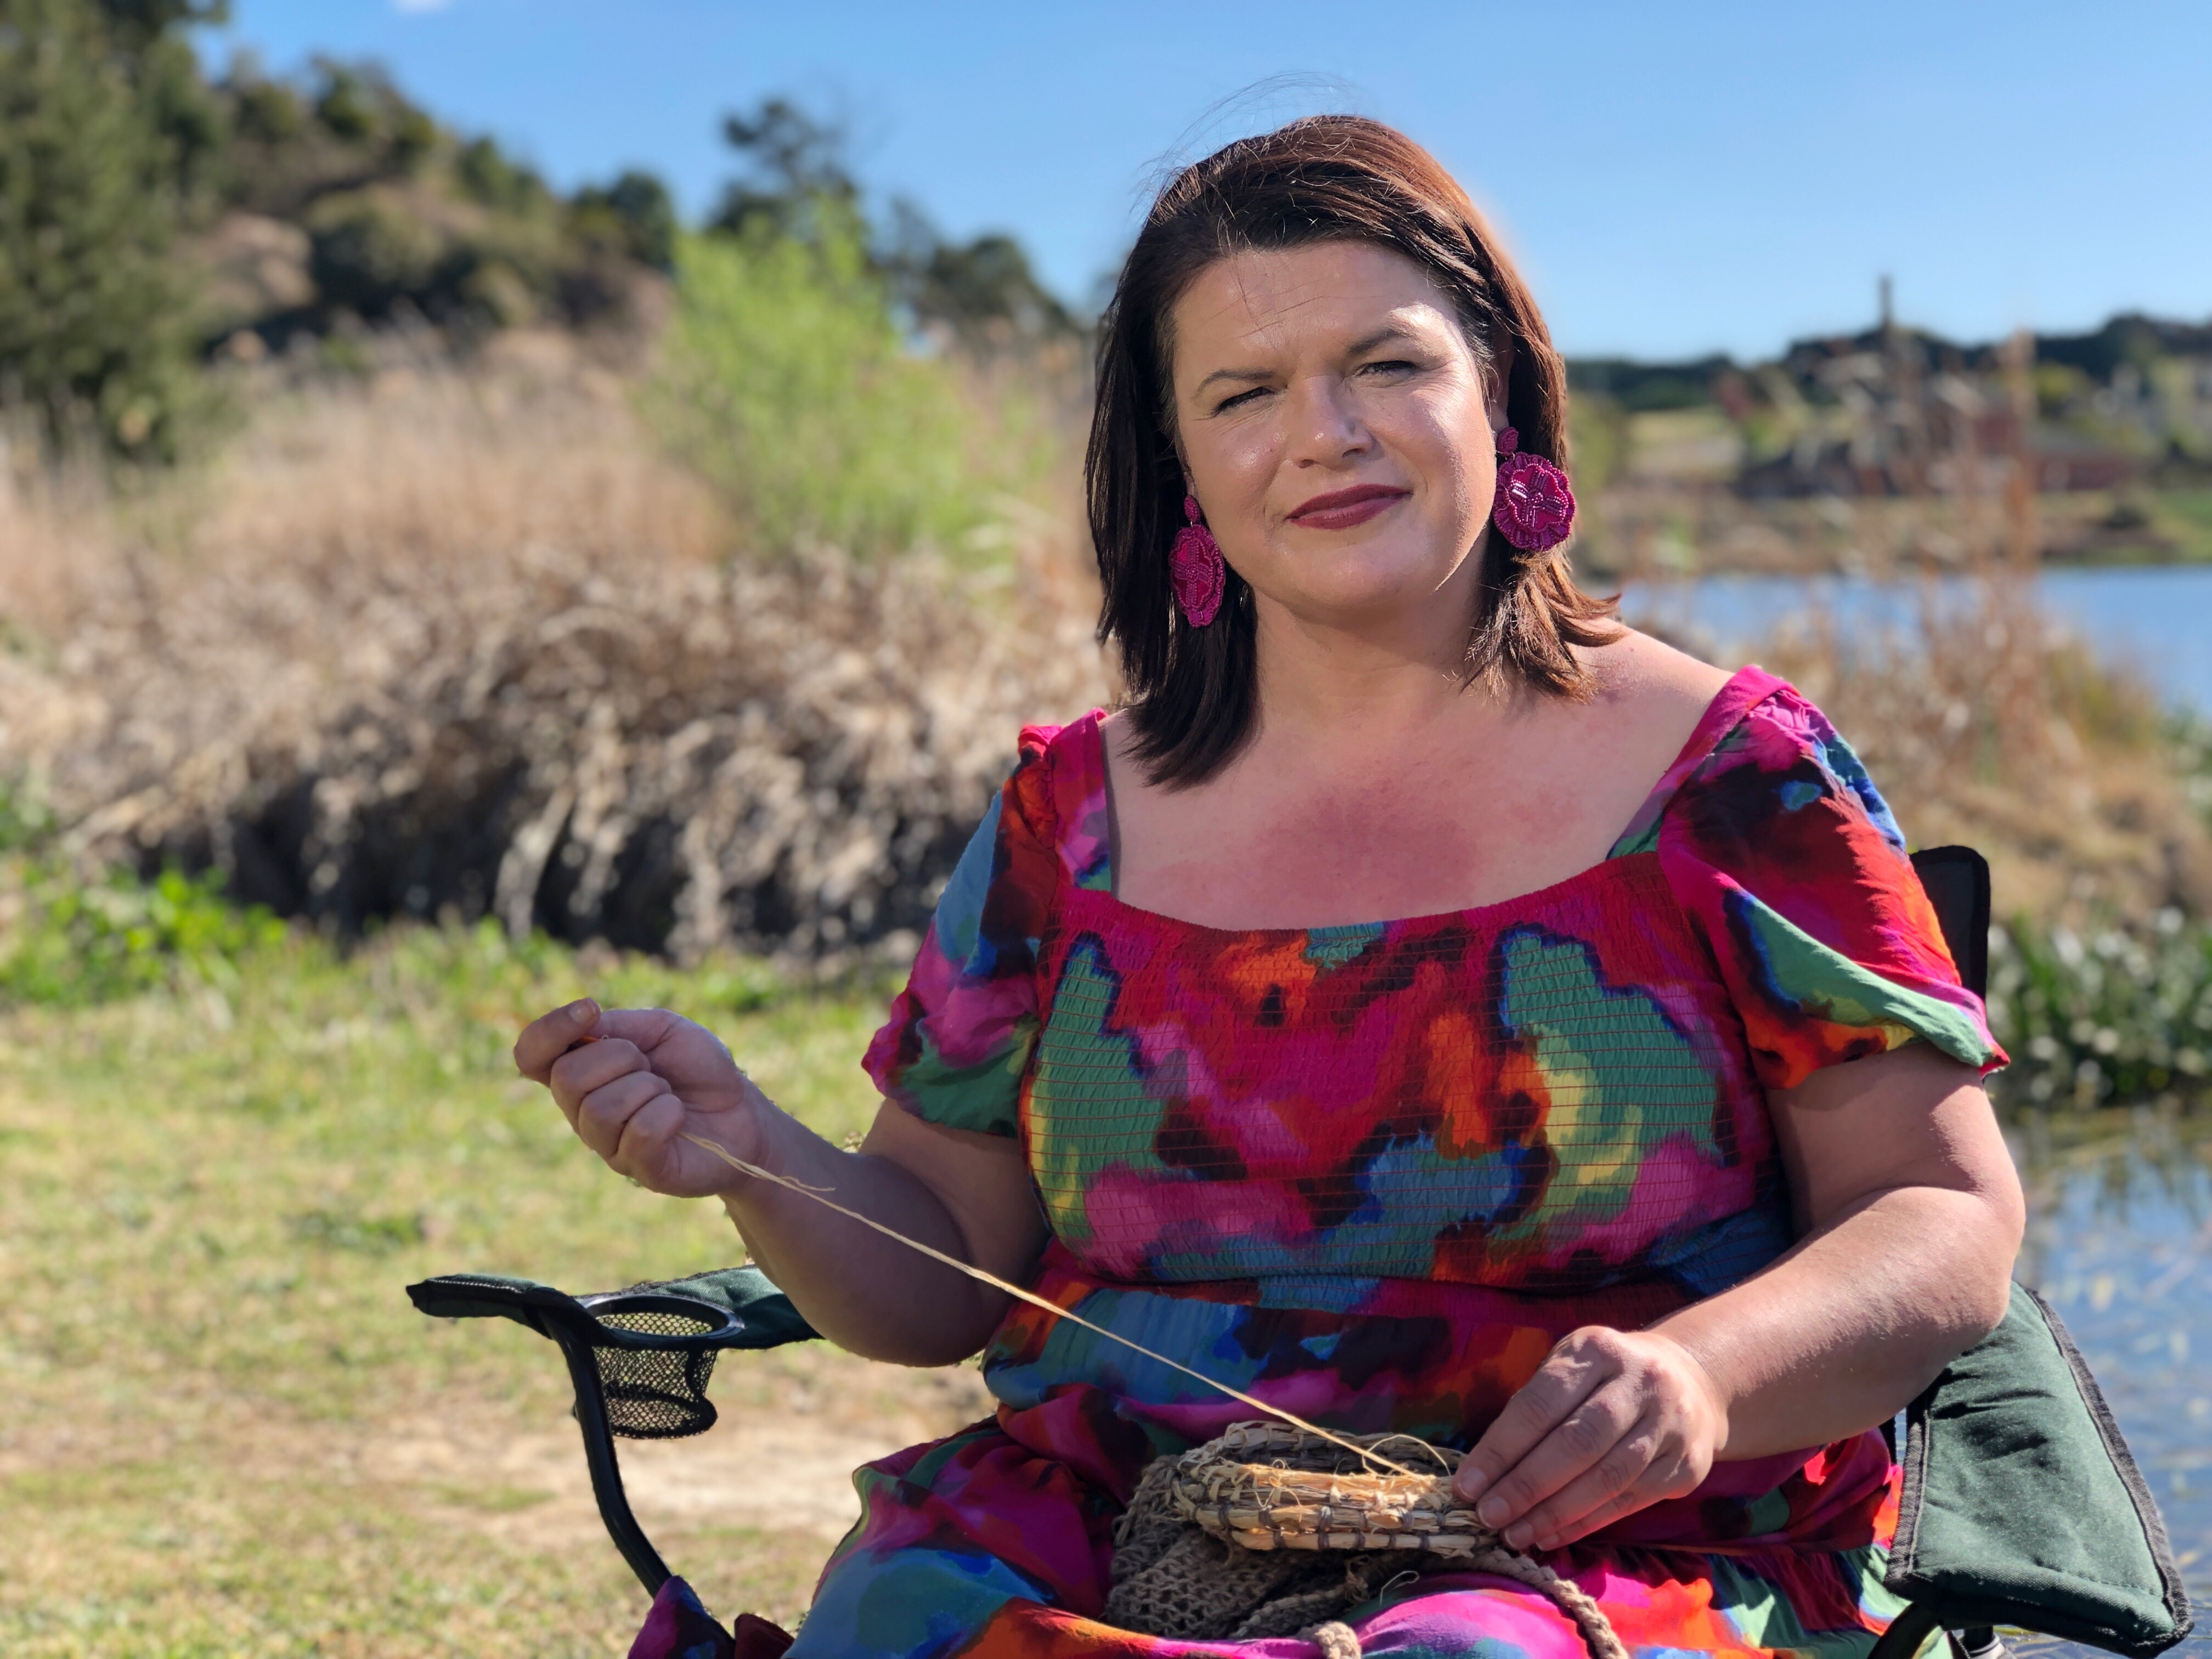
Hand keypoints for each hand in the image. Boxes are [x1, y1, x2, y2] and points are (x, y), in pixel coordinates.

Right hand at [513, 999, 768, 1197]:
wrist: (742, 1111)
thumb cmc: (697, 1069)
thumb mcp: (662, 1028)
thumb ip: (618, 1025)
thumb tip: (584, 1026)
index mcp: (581, 1072)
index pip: (530, 1054)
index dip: (549, 1030)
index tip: (590, 1010)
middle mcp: (583, 1112)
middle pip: (566, 1079)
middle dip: (619, 1058)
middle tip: (651, 1066)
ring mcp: (608, 1145)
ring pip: (601, 1109)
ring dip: (648, 1088)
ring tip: (667, 1093)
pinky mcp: (641, 1170)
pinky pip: (638, 1134)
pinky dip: (667, 1113)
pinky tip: (678, 1114)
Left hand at [1451, 1325, 1726, 1550]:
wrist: (1692, 1382)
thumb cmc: (1606, 1377)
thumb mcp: (1572, 1366)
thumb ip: (1534, 1406)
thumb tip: (1484, 1470)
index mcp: (1596, 1350)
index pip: (1540, 1404)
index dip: (1501, 1448)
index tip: (1467, 1484)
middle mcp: (1639, 1383)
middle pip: (1575, 1444)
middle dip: (1525, 1486)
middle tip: (1487, 1516)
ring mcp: (1668, 1425)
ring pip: (1605, 1480)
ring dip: (1553, 1514)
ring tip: (1514, 1534)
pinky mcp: (1685, 1465)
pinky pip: (1628, 1501)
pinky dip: (1585, 1523)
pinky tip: (1551, 1536)